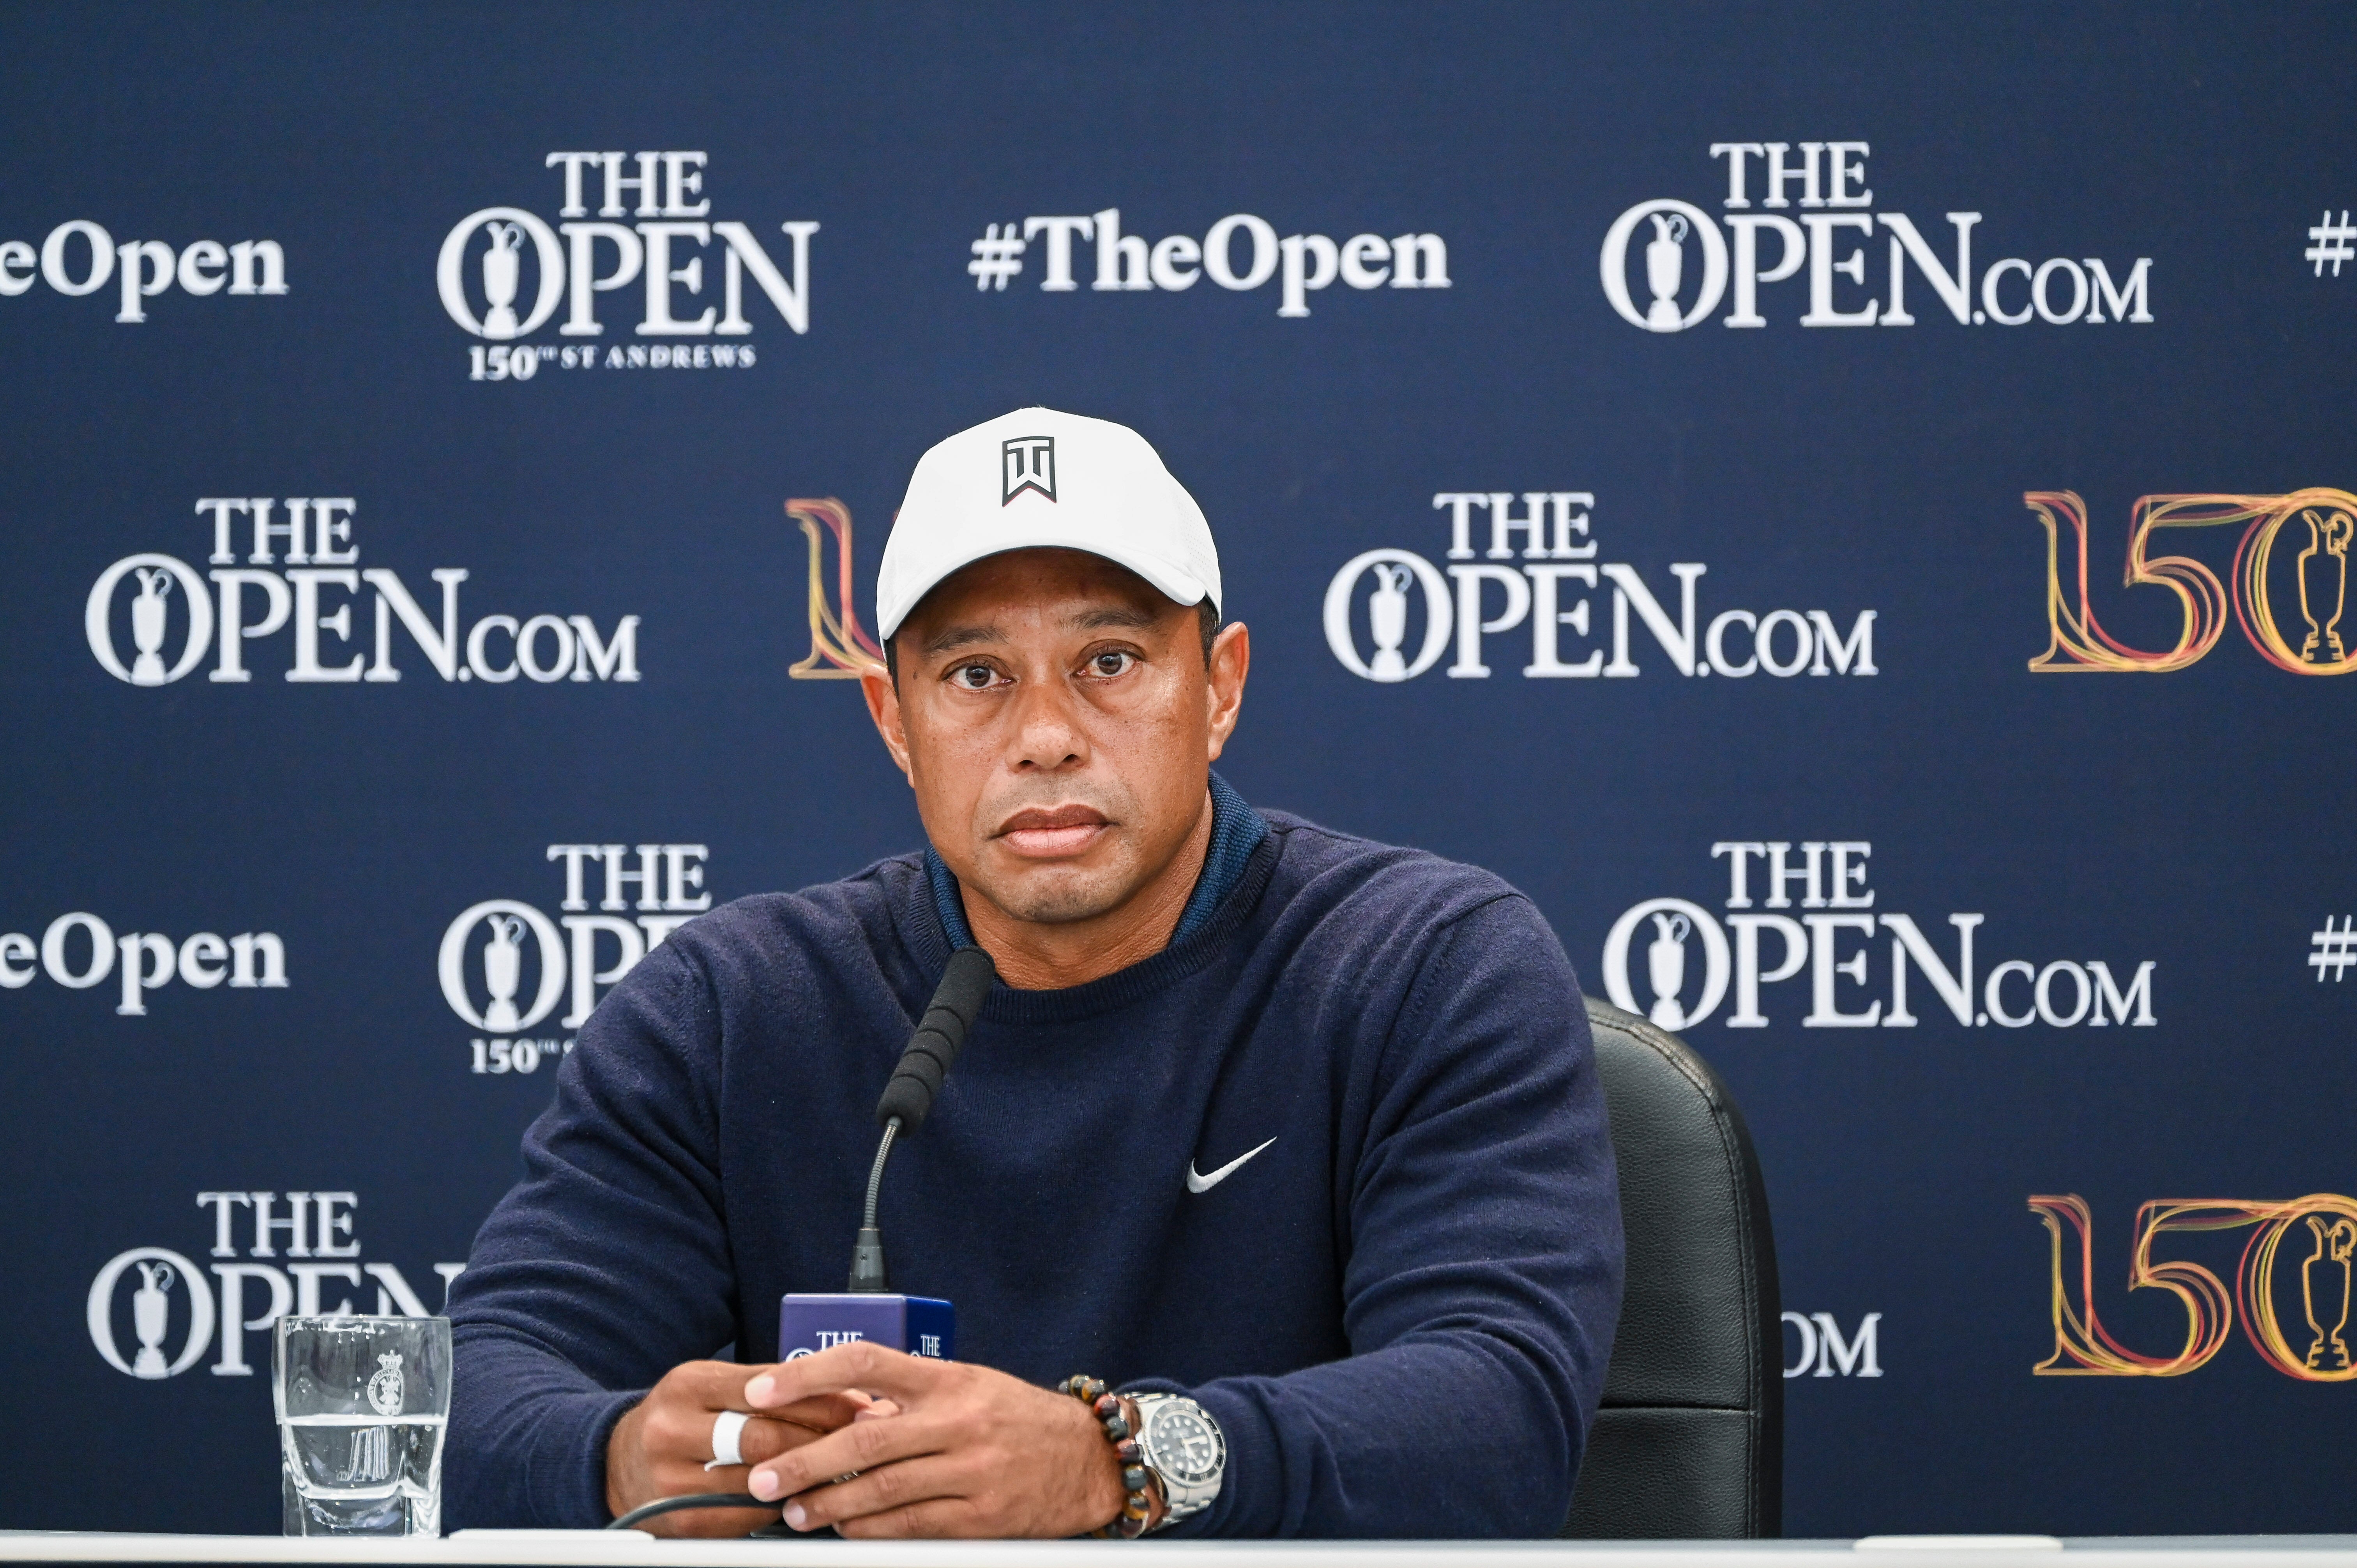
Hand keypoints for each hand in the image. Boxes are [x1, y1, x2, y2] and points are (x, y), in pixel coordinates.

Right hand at [604, 1359, 873, 1535]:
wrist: (617, 1461)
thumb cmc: (681, 1416)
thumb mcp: (712, 1384)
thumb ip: (768, 1387)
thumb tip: (843, 1395)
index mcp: (688, 1384)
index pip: (768, 1390)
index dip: (821, 1399)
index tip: (859, 1406)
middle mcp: (673, 1429)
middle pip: (764, 1436)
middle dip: (821, 1440)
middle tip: (860, 1443)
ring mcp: (671, 1477)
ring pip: (758, 1479)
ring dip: (807, 1477)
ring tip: (843, 1471)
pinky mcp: (679, 1518)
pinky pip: (743, 1515)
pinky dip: (779, 1506)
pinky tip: (803, 1497)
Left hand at [743, 1342, 1125, 1537]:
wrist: (1089, 1458)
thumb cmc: (1017, 1418)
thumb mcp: (968, 1385)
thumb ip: (911, 1395)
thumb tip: (837, 1408)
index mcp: (949, 1380)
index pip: (867, 1363)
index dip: (809, 1374)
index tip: (763, 1389)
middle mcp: (957, 1421)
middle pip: (863, 1438)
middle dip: (802, 1461)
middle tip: (761, 1478)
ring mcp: (970, 1471)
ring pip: (880, 1490)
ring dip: (827, 1504)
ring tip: (794, 1512)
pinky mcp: (980, 1517)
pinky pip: (910, 1525)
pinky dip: (869, 1531)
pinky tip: (844, 1530)